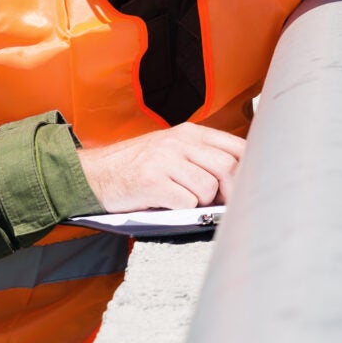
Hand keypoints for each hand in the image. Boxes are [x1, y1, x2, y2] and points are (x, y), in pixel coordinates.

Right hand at [75, 123, 246, 211]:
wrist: (93, 174)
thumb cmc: (137, 166)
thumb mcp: (172, 150)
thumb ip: (204, 157)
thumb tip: (241, 180)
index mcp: (190, 132)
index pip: (237, 147)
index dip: (248, 171)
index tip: (245, 187)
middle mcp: (179, 142)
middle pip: (228, 167)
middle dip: (230, 192)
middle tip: (220, 203)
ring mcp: (164, 160)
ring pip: (209, 187)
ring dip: (202, 203)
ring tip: (185, 201)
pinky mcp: (151, 181)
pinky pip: (186, 202)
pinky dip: (183, 210)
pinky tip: (169, 205)